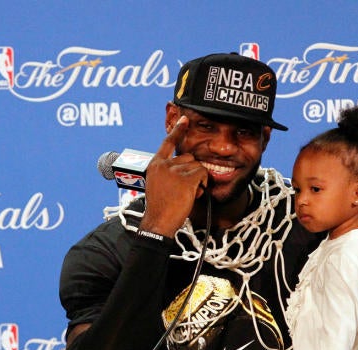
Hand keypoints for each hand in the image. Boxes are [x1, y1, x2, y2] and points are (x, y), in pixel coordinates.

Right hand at [139, 115, 207, 236]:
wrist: (158, 222)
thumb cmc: (160, 207)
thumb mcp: (157, 184)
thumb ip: (167, 171)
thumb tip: (187, 164)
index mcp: (154, 165)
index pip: (167, 143)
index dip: (177, 130)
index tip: (184, 119)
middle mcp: (164, 164)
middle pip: (188, 157)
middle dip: (191, 171)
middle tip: (183, 189)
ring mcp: (174, 171)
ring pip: (197, 166)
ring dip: (197, 179)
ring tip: (186, 194)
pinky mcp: (186, 179)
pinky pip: (203, 174)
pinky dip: (202, 184)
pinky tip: (193, 194)